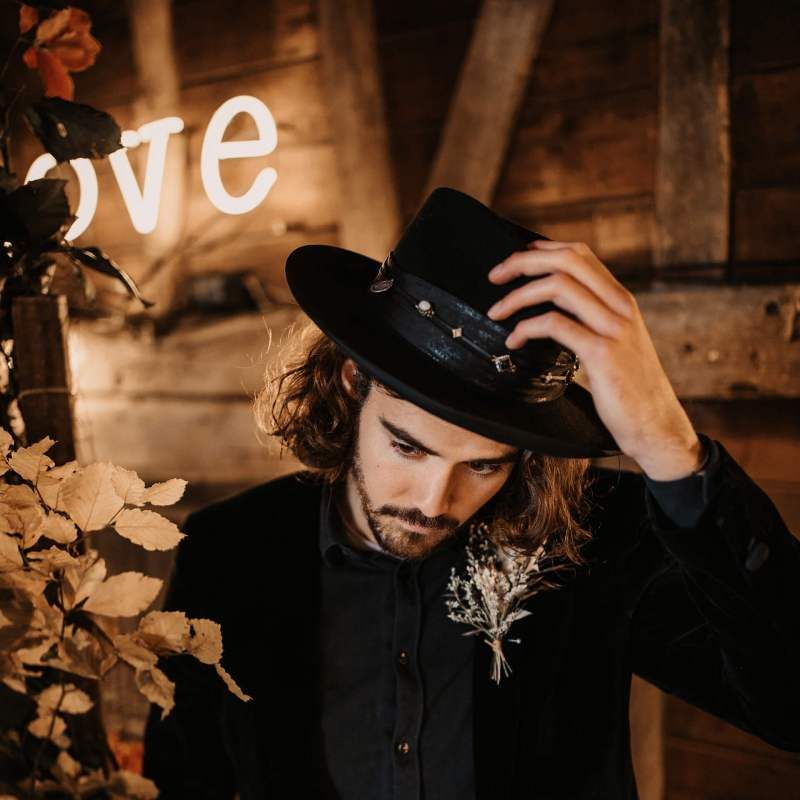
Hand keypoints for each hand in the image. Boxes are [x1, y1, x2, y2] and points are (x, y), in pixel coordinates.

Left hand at [486, 239, 704, 479]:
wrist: (656, 425)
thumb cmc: (629, 389)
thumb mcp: (615, 344)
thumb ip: (592, 321)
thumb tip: (554, 311)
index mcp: (621, 300)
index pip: (581, 254)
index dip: (544, 249)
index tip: (516, 258)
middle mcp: (620, 307)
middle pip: (567, 260)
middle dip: (524, 261)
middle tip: (495, 276)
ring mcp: (613, 328)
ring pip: (558, 286)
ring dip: (518, 296)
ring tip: (496, 312)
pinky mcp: (602, 353)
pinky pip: (555, 325)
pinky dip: (526, 328)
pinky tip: (513, 342)